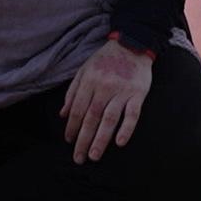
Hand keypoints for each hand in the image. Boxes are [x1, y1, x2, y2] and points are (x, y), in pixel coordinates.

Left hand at [59, 39, 152, 163]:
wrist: (133, 43)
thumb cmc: (105, 59)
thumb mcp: (84, 70)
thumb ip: (73, 92)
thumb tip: (63, 114)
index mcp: (89, 81)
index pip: (77, 109)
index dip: (72, 127)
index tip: (69, 141)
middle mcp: (104, 87)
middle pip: (91, 117)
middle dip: (83, 139)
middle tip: (79, 158)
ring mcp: (122, 91)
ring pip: (109, 118)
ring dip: (101, 139)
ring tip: (94, 155)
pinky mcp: (138, 93)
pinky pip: (133, 113)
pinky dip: (126, 128)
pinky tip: (120, 142)